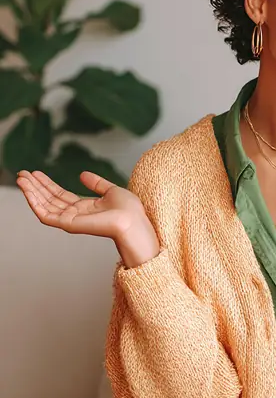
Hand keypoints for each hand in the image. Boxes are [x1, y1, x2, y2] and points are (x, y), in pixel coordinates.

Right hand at [16, 169, 151, 243]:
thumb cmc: (129, 210)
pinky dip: (35, 202)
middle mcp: (75, 214)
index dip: (47, 184)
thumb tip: (83, 174)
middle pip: (49, 199)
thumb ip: (96, 183)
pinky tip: (27, 191)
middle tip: (22, 173)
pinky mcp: (68, 224)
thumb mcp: (110, 191)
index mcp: (84, 207)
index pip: (59, 195)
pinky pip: (45, 215)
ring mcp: (70, 220)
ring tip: (21, 178)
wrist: (133, 220)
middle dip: (35, 186)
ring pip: (44, 206)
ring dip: (31, 192)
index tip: (35, 173)